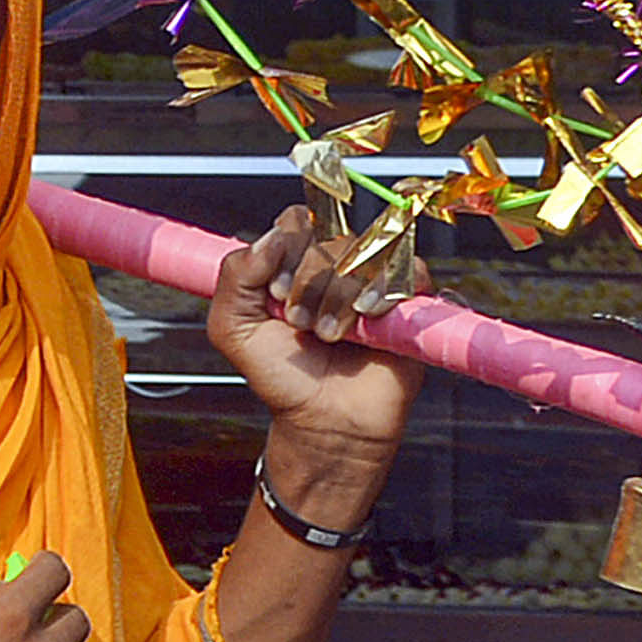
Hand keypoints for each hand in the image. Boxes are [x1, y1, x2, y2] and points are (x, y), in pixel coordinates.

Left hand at [210, 203, 421, 468]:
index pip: (296, 221)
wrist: (324, 420)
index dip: (286, 250)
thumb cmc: (282, 376)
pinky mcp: (409, 299)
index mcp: (294, 263)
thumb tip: (269, 237)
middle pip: (330, 236)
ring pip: (366, 252)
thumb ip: (235, 277)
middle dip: (310, 282)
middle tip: (301, 323)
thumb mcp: (232, 328)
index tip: (275, 294)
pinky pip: (408, 270)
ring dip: (340, 294)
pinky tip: (365, 317)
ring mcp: (372, 280)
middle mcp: (335, 265)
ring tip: (328, 334)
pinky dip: (382, 290)